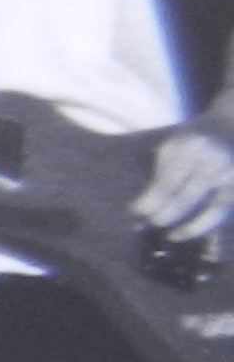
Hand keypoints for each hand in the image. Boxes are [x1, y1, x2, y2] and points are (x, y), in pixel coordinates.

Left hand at [132, 124, 233, 244]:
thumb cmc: (193, 139)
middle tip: (153, 222)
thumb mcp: (171, 145)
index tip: (136, 211)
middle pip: (188, 197)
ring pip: (213, 209)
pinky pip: (225, 211)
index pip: (168, 181)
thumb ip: (160, 171)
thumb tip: (142, 205)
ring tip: (173, 235)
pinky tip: (193, 230)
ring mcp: (230, 174)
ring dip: (191, 227)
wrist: (230, 125)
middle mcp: (213, 161)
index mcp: (190, 148)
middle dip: (167, 215)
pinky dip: (209, 224)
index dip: (151, 201)